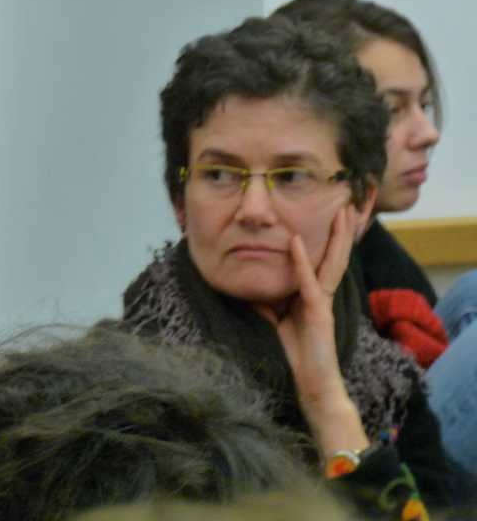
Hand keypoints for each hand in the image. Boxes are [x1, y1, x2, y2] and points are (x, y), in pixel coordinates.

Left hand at [254, 205, 368, 457]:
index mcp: (313, 294)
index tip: (328, 213)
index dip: (325, 237)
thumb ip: (264, 296)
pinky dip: (301, 260)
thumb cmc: (293, 353)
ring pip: (331, 263)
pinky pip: (308, 282)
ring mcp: (323, 303)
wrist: (312, 386)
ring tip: (339, 211)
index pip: (320, 259)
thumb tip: (244, 278)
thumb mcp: (272, 317)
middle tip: (344, 201)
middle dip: (339, 230)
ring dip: (335, 237)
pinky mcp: (318, 313)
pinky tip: (296, 241)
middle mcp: (321, 294)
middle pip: (334, 255)